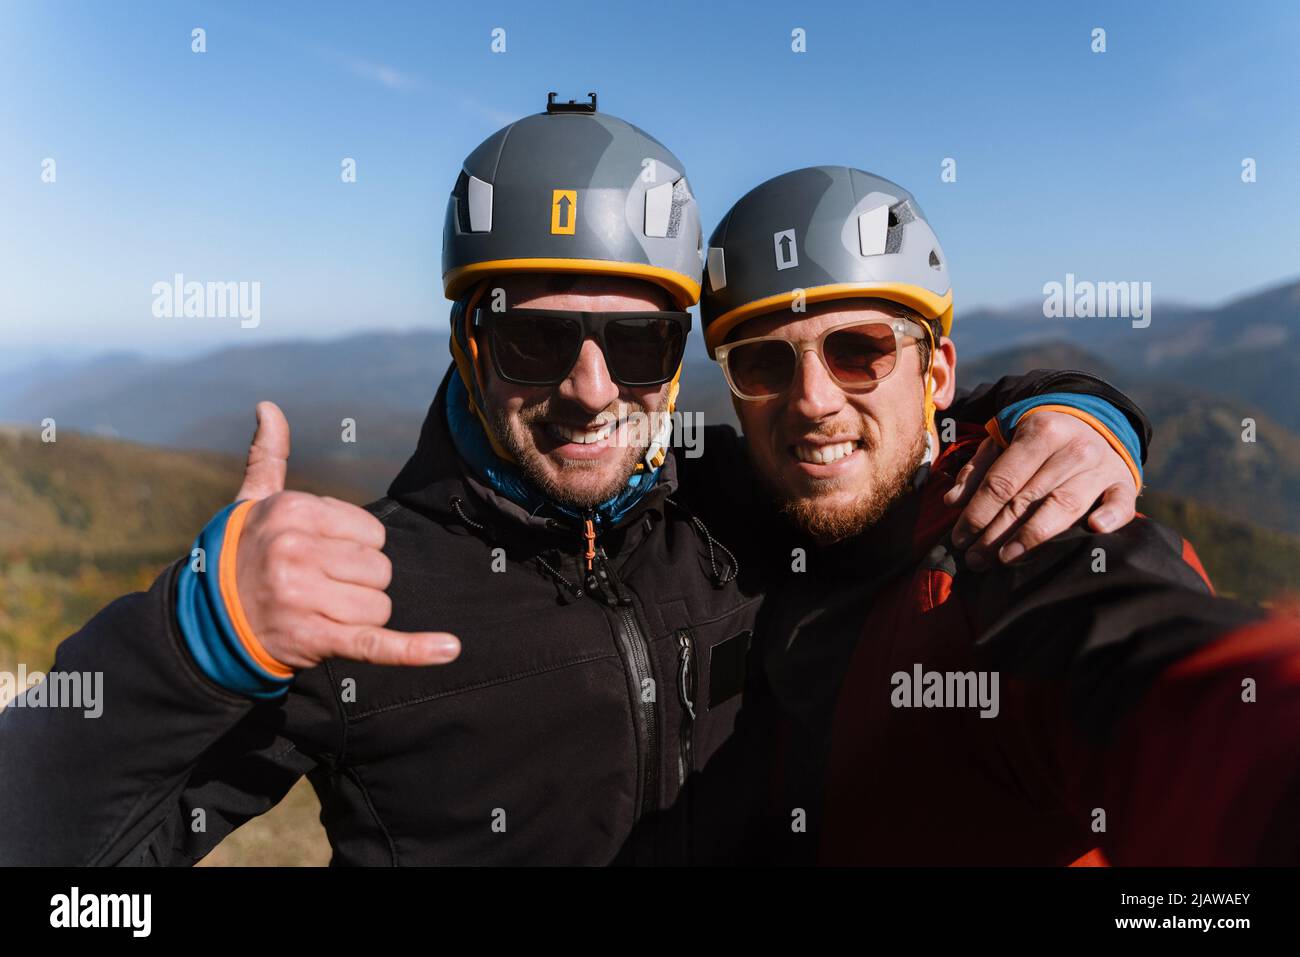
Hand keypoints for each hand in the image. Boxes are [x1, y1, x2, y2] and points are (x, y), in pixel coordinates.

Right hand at [232, 401, 460, 669]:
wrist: (206, 622)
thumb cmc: (240, 554)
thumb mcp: (250, 502)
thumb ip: (268, 456)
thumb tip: (268, 406)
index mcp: (292, 513)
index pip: (372, 533)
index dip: (354, 548)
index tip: (319, 556)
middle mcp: (296, 552)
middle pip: (380, 570)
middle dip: (359, 583)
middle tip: (317, 588)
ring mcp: (304, 598)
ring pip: (379, 606)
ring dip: (359, 615)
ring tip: (317, 612)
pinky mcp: (314, 639)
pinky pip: (376, 643)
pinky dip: (415, 650)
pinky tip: (449, 649)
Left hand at [943, 409, 1137, 569]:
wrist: (1093, 424)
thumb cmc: (1039, 441)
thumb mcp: (1005, 441)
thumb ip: (978, 470)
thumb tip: (952, 502)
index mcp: (1040, 431)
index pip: (1002, 481)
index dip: (977, 513)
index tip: (959, 538)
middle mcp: (1074, 447)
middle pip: (1028, 498)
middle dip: (996, 533)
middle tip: (975, 559)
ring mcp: (1102, 465)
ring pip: (1064, 505)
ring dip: (1034, 535)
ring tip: (1007, 558)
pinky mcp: (1124, 482)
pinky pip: (1121, 502)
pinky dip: (1110, 515)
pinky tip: (1095, 529)